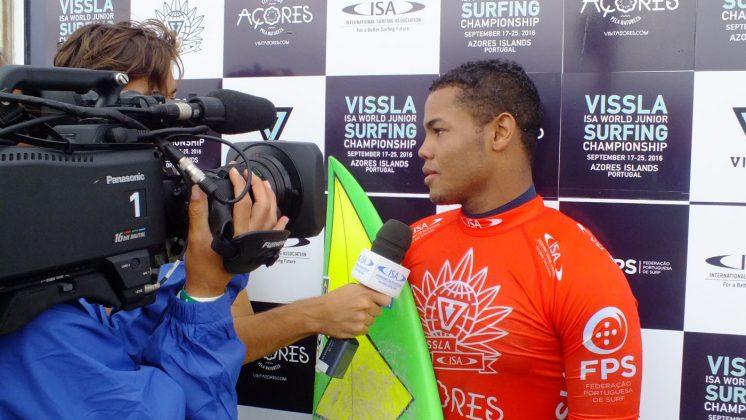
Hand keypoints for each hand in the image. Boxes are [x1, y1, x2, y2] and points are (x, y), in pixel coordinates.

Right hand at [184, 168, 288, 297]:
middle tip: (249, 174)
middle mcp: (253, 236)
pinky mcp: (259, 248)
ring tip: (265, 185)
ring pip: (271, 217)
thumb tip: (197, 190)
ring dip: (270, 199)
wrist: (209, 285)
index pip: (243, 202)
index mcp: (238, 233)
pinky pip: (274, 233)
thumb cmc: (202, 264)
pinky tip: (282, 216)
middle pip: (263, 206)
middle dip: (258, 187)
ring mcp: (258, 243)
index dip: (239, 184)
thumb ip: (197, 212)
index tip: (233, 172)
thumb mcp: (196, 237)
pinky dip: (279, 223)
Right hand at [312, 284, 391, 337]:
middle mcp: (366, 306)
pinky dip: (360, 328)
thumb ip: (364, 291)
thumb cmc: (333, 299)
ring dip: (365, 320)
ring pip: (372, 321)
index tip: (379, 303)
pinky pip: (365, 330)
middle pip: (379, 312)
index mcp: (365, 293)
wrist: (319, 313)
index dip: (382, 302)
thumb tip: (376, 295)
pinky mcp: (357, 330)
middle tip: (360, 310)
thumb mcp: (350, 289)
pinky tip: (351, 323)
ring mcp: (362, 319)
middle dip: (371, 311)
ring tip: (353, 317)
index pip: (386, 300)